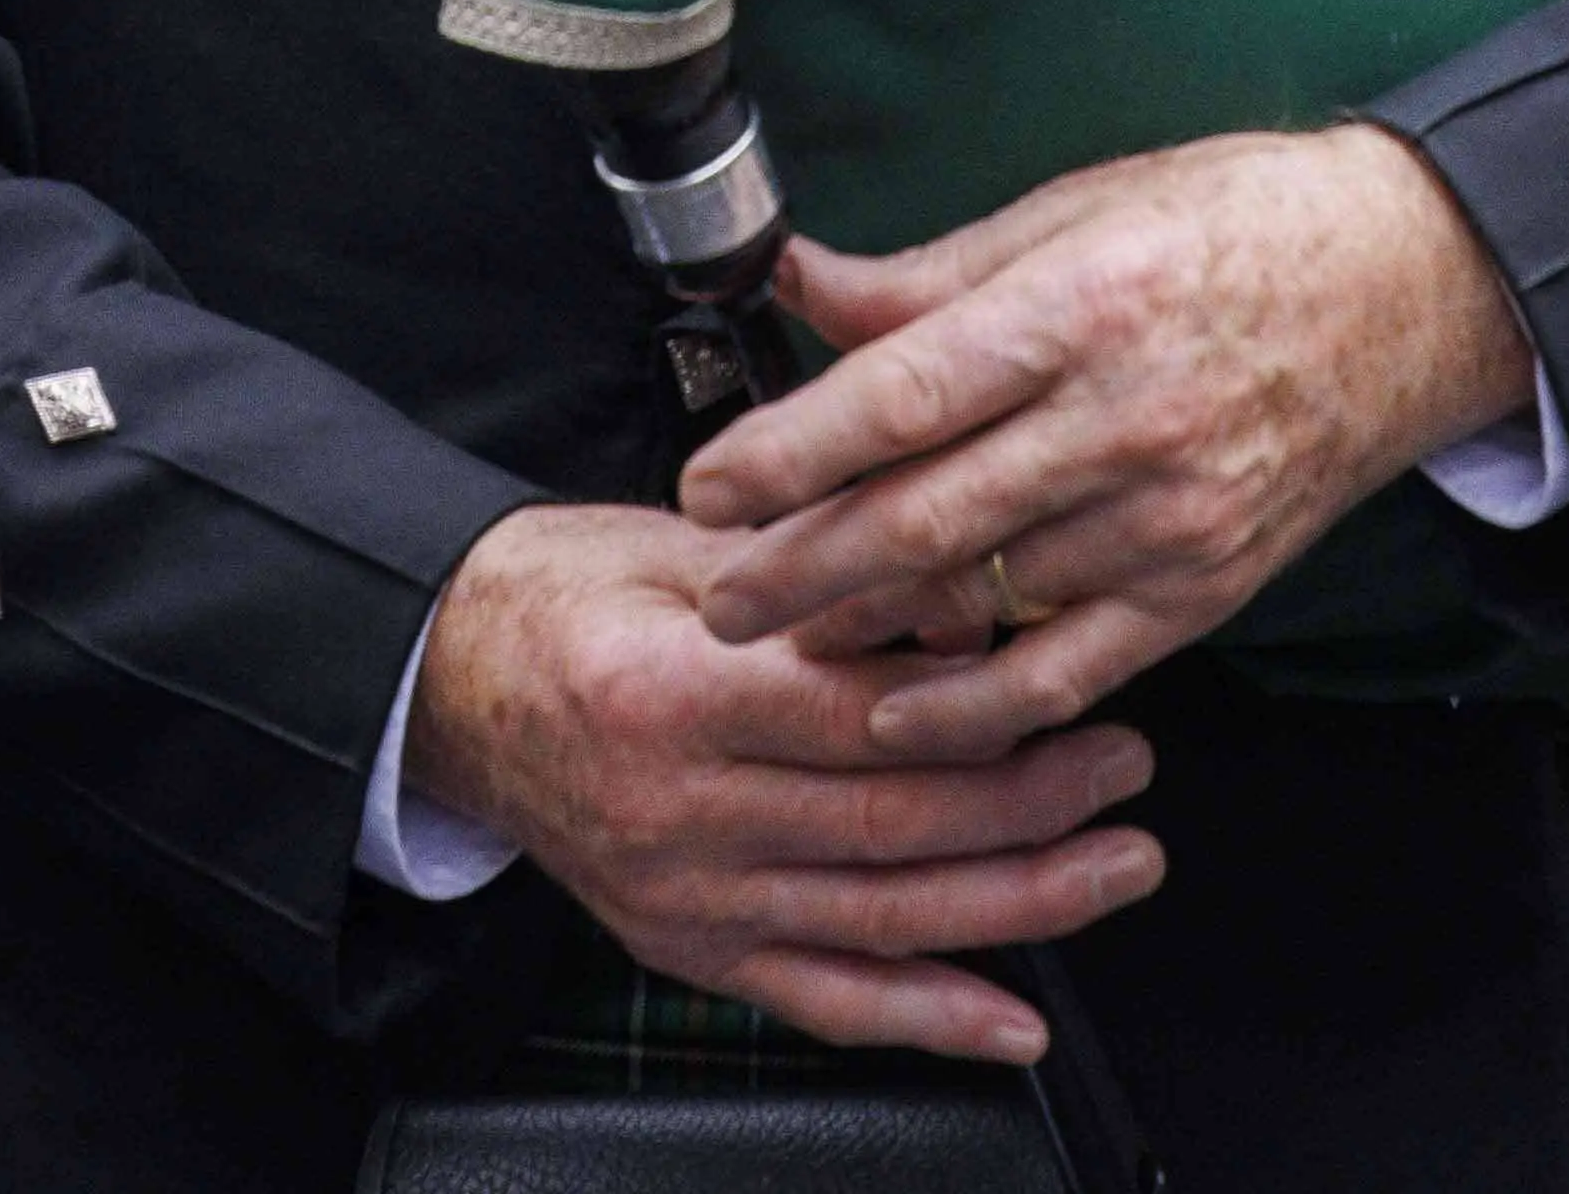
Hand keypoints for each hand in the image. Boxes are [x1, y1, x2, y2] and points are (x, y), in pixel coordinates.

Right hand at [404, 500, 1162, 1059]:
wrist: (447, 679)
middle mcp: (677, 811)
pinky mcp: (687, 946)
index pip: (859, 721)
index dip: (982, 719)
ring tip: (1114, 866)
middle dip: (1031, 805)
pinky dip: (927, 1019)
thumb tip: (963, 608)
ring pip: (880, 919)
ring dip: (1018, 904)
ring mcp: (684, 894)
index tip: (1076, 694)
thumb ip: (819, 578)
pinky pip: (823, 999)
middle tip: (1122, 770)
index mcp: (668, 694)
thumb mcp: (679, 544)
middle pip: (889, 825)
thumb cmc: (560, 597)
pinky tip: (1012, 1024)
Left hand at [683, 129, 1533, 755]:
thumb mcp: (1072, 211)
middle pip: (928, 514)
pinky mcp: (1208, 585)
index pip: (904, 396)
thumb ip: (928, 276)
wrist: (1407, 287)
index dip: (794, 451)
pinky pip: (1076, 668)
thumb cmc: (1228, 226)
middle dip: (801, 566)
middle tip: (712, 596)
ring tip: (778, 641)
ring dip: (873, 629)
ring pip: (989, 597)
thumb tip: (798, 282)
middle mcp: (1120, 424)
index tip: (708, 485)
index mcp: (1075, 311)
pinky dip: (983, 706)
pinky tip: (903, 716)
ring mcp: (1169, 517)